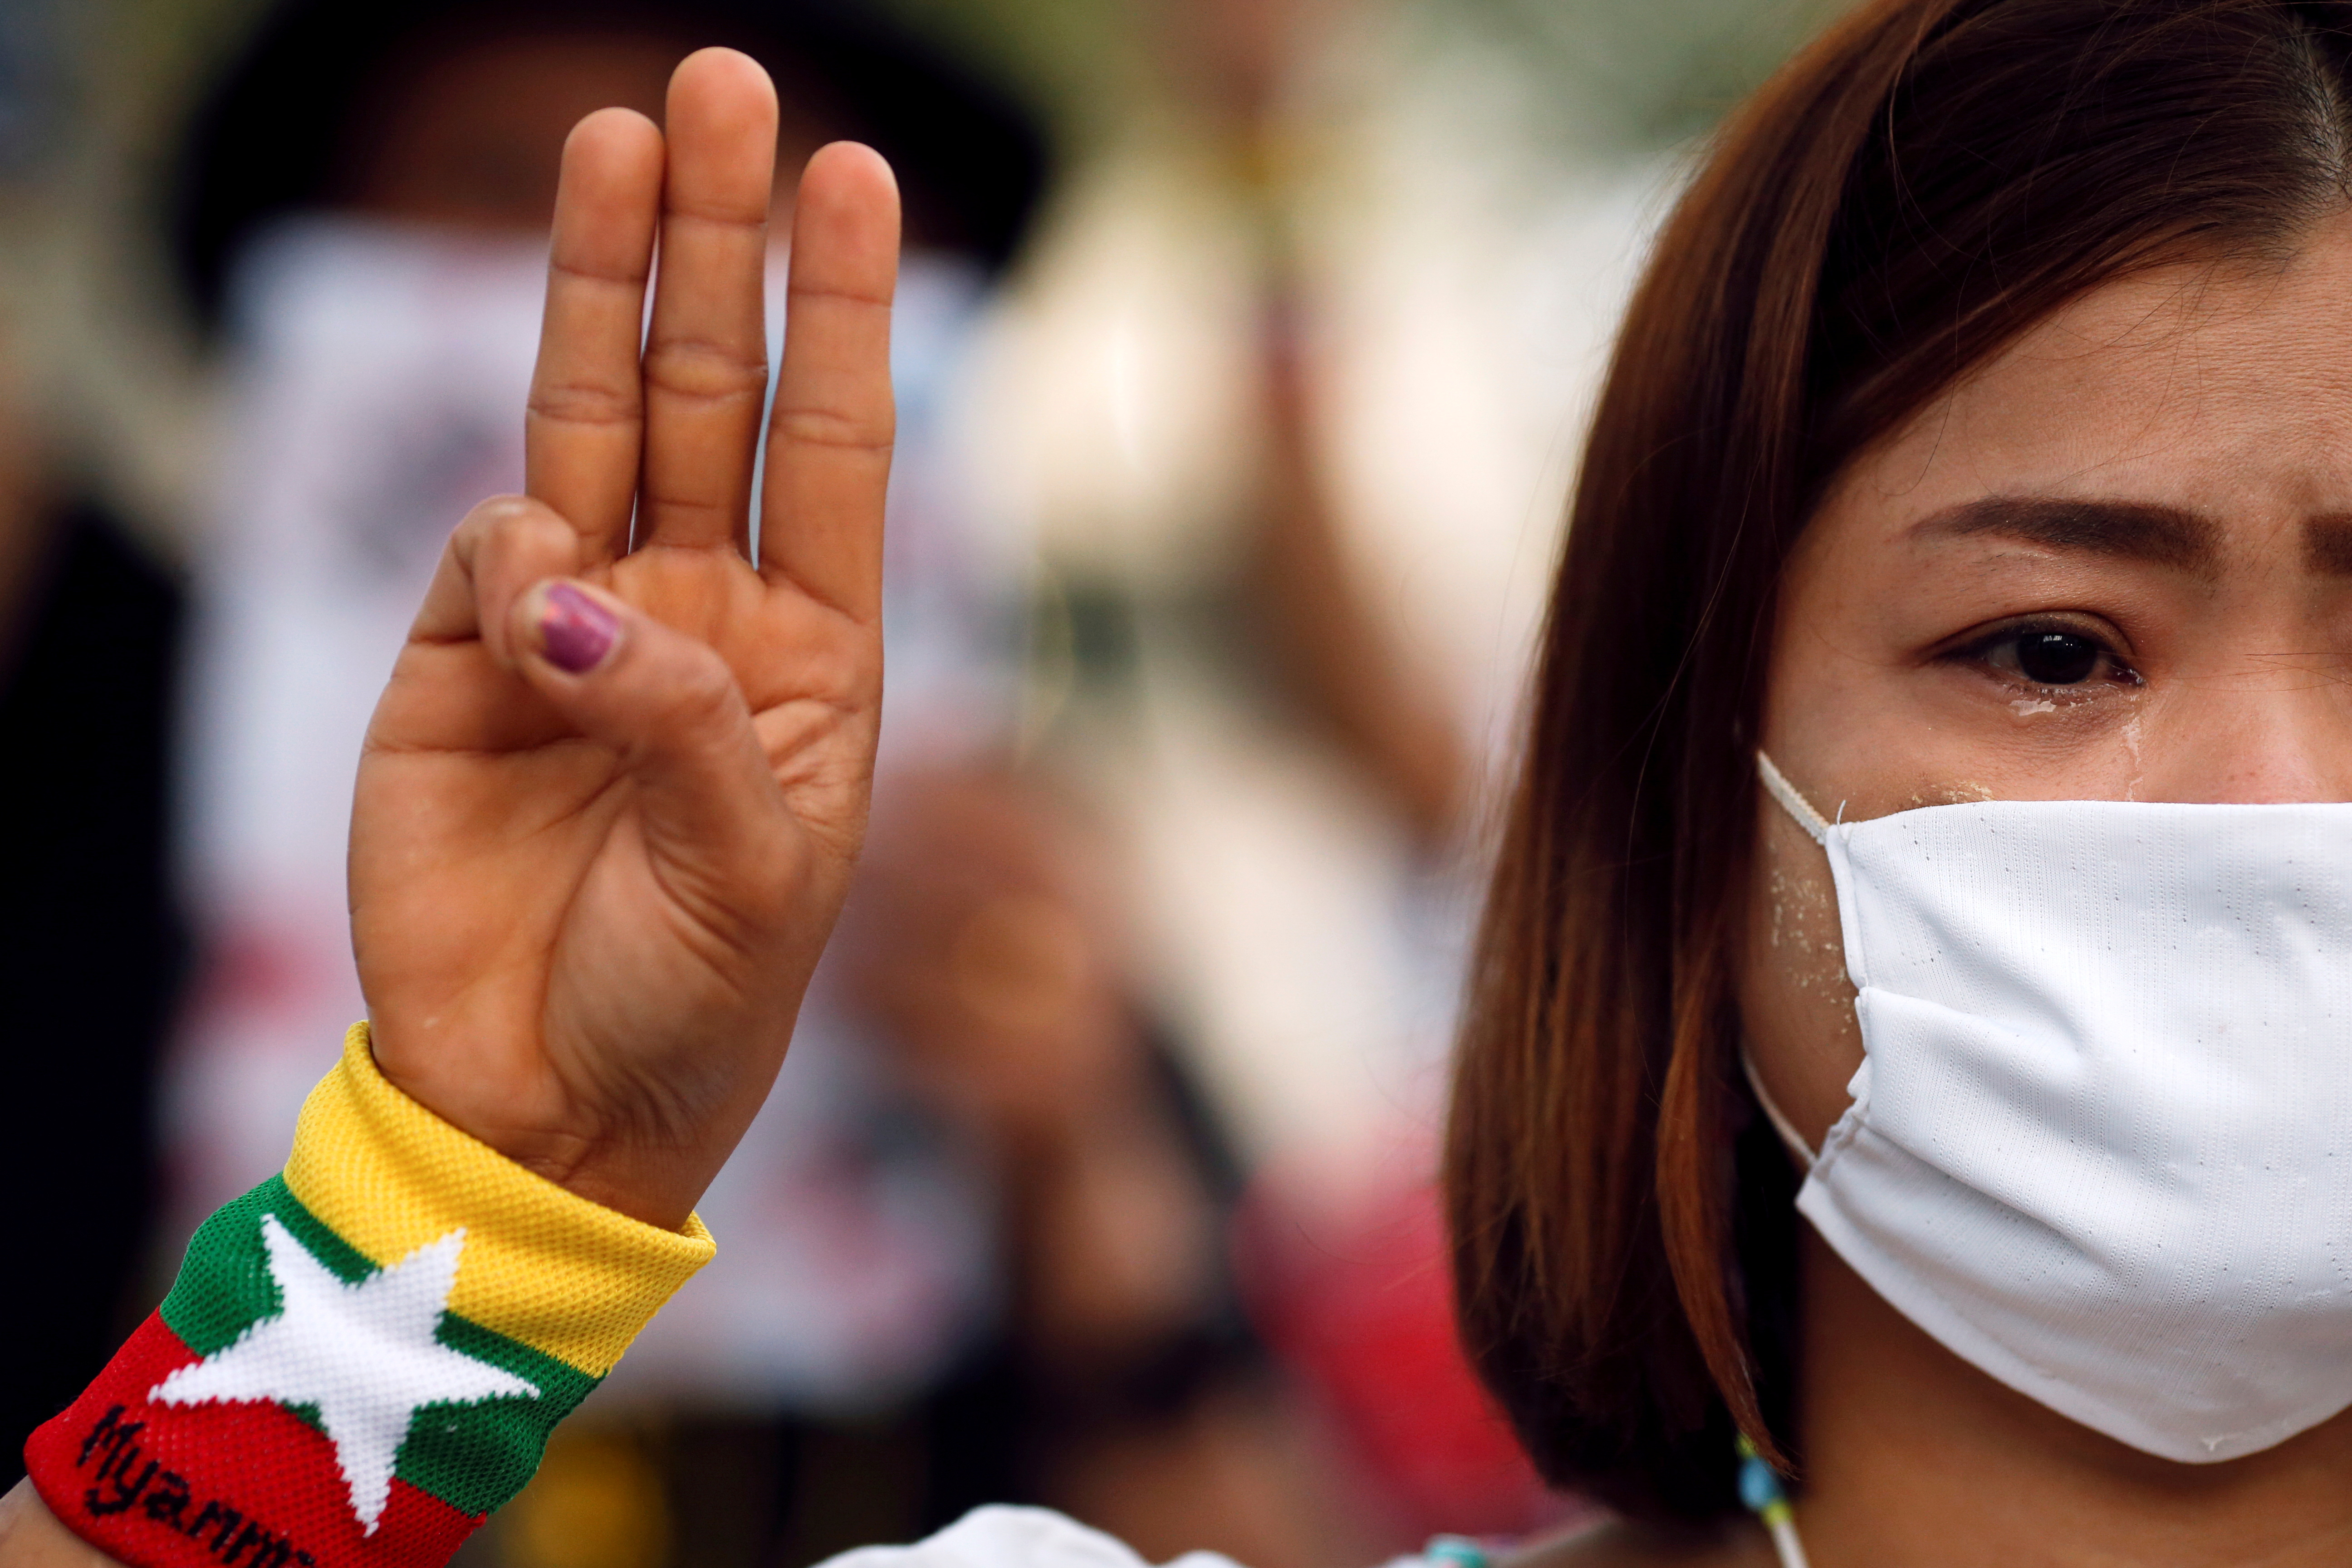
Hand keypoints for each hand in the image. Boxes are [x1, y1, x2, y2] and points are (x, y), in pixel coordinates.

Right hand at [347, 49, 898, 1228]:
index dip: (846, 309)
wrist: (550, 1104)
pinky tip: (534, 612)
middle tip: (723, 87)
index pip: (837, 444)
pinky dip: (512, 552)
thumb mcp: (754, 875)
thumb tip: (572, 589)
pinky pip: (490, 551)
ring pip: (594, 419)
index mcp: (805, 652)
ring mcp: (575, 627)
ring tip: (617, 138)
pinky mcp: (459, 663)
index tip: (863, 174)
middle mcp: (695, 612)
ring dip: (602, 283)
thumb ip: (683, 723)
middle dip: (717, 245)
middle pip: (713, 390)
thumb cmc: (692, 1003)